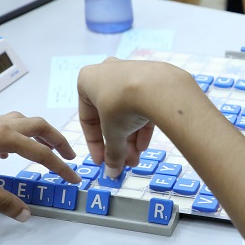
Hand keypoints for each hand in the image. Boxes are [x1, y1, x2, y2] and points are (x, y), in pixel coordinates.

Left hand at [0, 113, 79, 220]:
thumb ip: (2, 200)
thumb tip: (25, 214)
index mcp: (3, 137)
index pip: (41, 153)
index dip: (61, 167)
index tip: (74, 178)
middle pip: (38, 126)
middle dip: (57, 140)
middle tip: (70, 156)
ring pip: (22, 122)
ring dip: (38, 134)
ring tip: (45, 150)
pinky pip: (5, 125)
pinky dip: (17, 135)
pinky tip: (6, 153)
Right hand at [77, 59, 195, 174]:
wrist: (157, 87)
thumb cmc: (122, 104)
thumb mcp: (112, 133)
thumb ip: (111, 153)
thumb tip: (112, 170)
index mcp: (88, 80)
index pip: (88, 119)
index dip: (94, 144)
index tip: (101, 161)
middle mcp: (107, 73)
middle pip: (109, 116)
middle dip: (116, 143)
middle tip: (121, 163)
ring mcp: (131, 74)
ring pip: (127, 112)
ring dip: (129, 138)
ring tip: (134, 160)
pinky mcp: (150, 80)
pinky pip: (142, 105)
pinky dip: (142, 126)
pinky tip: (143, 146)